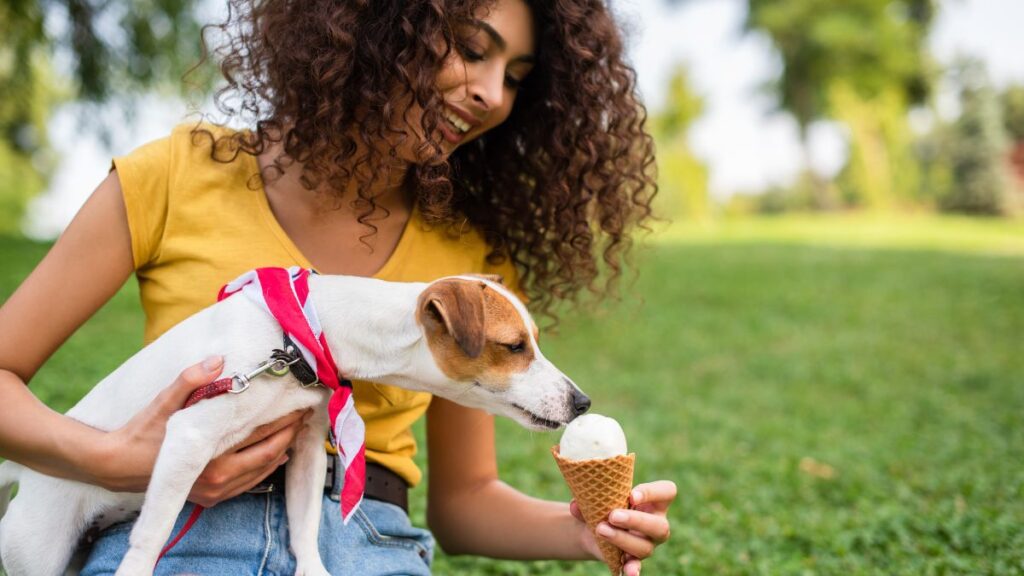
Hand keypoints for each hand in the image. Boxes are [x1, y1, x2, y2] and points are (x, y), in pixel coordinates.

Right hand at [96, 356, 309, 505]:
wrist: (115, 465)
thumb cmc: (142, 430)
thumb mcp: (164, 401)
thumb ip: (191, 380)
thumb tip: (218, 360)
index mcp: (212, 456)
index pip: (260, 434)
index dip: (284, 419)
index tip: (301, 404)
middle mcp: (218, 479)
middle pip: (268, 454)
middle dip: (290, 433)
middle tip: (306, 415)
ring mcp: (215, 492)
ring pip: (262, 472)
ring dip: (282, 451)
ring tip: (296, 431)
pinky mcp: (210, 499)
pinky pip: (248, 485)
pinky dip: (265, 469)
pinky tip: (276, 456)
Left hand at [572, 480, 675, 575]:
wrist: (594, 525)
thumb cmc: (605, 503)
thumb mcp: (600, 496)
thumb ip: (588, 499)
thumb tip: (575, 506)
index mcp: (654, 501)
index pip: (667, 492)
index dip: (653, 493)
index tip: (632, 495)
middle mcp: (656, 523)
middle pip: (659, 526)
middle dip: (636, 521)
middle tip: (613, 516)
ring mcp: (647, 543)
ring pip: (645, 547)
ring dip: (622, 539)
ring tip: (601, 529)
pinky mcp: (633, 559)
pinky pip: (636, 566)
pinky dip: (632, 569)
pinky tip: (627, 572)